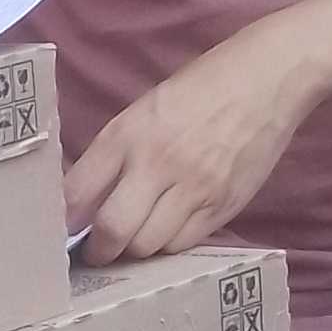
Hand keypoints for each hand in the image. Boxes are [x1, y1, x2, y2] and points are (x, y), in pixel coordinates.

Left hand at [66, 18, 321, 263]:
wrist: (268, 78)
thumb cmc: (201, 89)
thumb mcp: (145, 110)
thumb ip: (114, 154)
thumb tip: (82, 200)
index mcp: (129, 133)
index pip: (79, 192)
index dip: (64, 222)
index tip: (63, 232)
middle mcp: (157, 162)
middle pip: (113, 230)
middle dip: (99, 250)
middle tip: (97, 252)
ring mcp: (194, 188)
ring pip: (148, 246)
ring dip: (135, 250)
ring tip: (135, 241)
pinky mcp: (223, 205)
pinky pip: (183, 244)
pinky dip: (168, 246)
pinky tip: (167, 232)